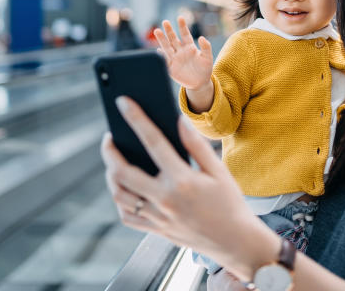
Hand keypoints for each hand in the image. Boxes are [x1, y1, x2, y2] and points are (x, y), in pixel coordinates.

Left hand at [100, 97, 278, 280]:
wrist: (235, 242)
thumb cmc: (230, 203)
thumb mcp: (218, 170)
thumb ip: (196, 144)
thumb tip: (178, 119)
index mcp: (182, 180)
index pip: (153, 142)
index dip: (136, 119)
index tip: (122, 103)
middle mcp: (165, 199)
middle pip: (123, 172)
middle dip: (110, 151)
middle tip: (109, 138)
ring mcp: (158, 217)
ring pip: (120, 195)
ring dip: (110, 176)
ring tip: (113, 161)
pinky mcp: (156, 230)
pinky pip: (127, 216)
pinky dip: (120, 200)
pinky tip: (123, 187)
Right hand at [154, 17, 213, 90]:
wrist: (200, 83)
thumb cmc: (205, 69)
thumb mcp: (207, 57)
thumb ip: (206, 47)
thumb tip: (202, 37)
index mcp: (190, 47)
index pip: (185, 34)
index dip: (183, 26)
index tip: (180, 18)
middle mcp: (181, 51)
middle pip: (174, 39)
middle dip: (169, 31)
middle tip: (165, 21)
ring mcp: (175, 59)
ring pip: (167, 47)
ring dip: (162, 40)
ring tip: (157, 31)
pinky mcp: (171, 68)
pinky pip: (165, 61)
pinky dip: (162, 56)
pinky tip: (158, 50)